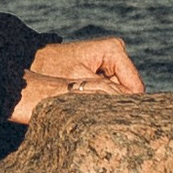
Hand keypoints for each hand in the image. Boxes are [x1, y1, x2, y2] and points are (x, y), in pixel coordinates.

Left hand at [11, 33, 143, 120]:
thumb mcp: (78, 82)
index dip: (128, 105)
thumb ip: (103, 93)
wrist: (37, 61)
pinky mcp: (107, 69)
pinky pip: (113, 89)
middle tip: (103, 118)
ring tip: (93, 111)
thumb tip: (122, 108)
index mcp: (114, 50)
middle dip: (118, 103)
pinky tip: (91, 105)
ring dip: (110, 102)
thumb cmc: (54, 67)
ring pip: (122, 91)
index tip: (118, 122)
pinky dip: (104, 99)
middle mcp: (118, 52)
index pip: (134, 86)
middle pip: (130, 89)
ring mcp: (113, 61)